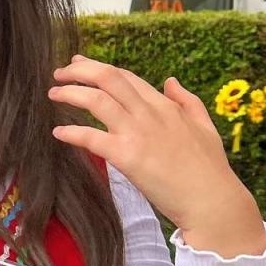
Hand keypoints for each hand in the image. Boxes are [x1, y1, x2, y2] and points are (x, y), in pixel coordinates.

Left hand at [49, 56, 265, 255]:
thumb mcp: (205, 126)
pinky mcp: (127, 156)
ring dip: (70, 93)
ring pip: (96, 100)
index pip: (126, 77)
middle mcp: (149, 113)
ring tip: (53, 94)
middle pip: (108, 78)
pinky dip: (71, 133)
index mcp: (165, 106)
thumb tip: (170, 81)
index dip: (100, 68)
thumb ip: (187, 101)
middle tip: (59, 73)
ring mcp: (137, 133)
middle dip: (79, 70)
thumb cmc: (210, 169)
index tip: (80, 64)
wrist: (212, 201)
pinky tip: (58, 133)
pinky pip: (91, 138)